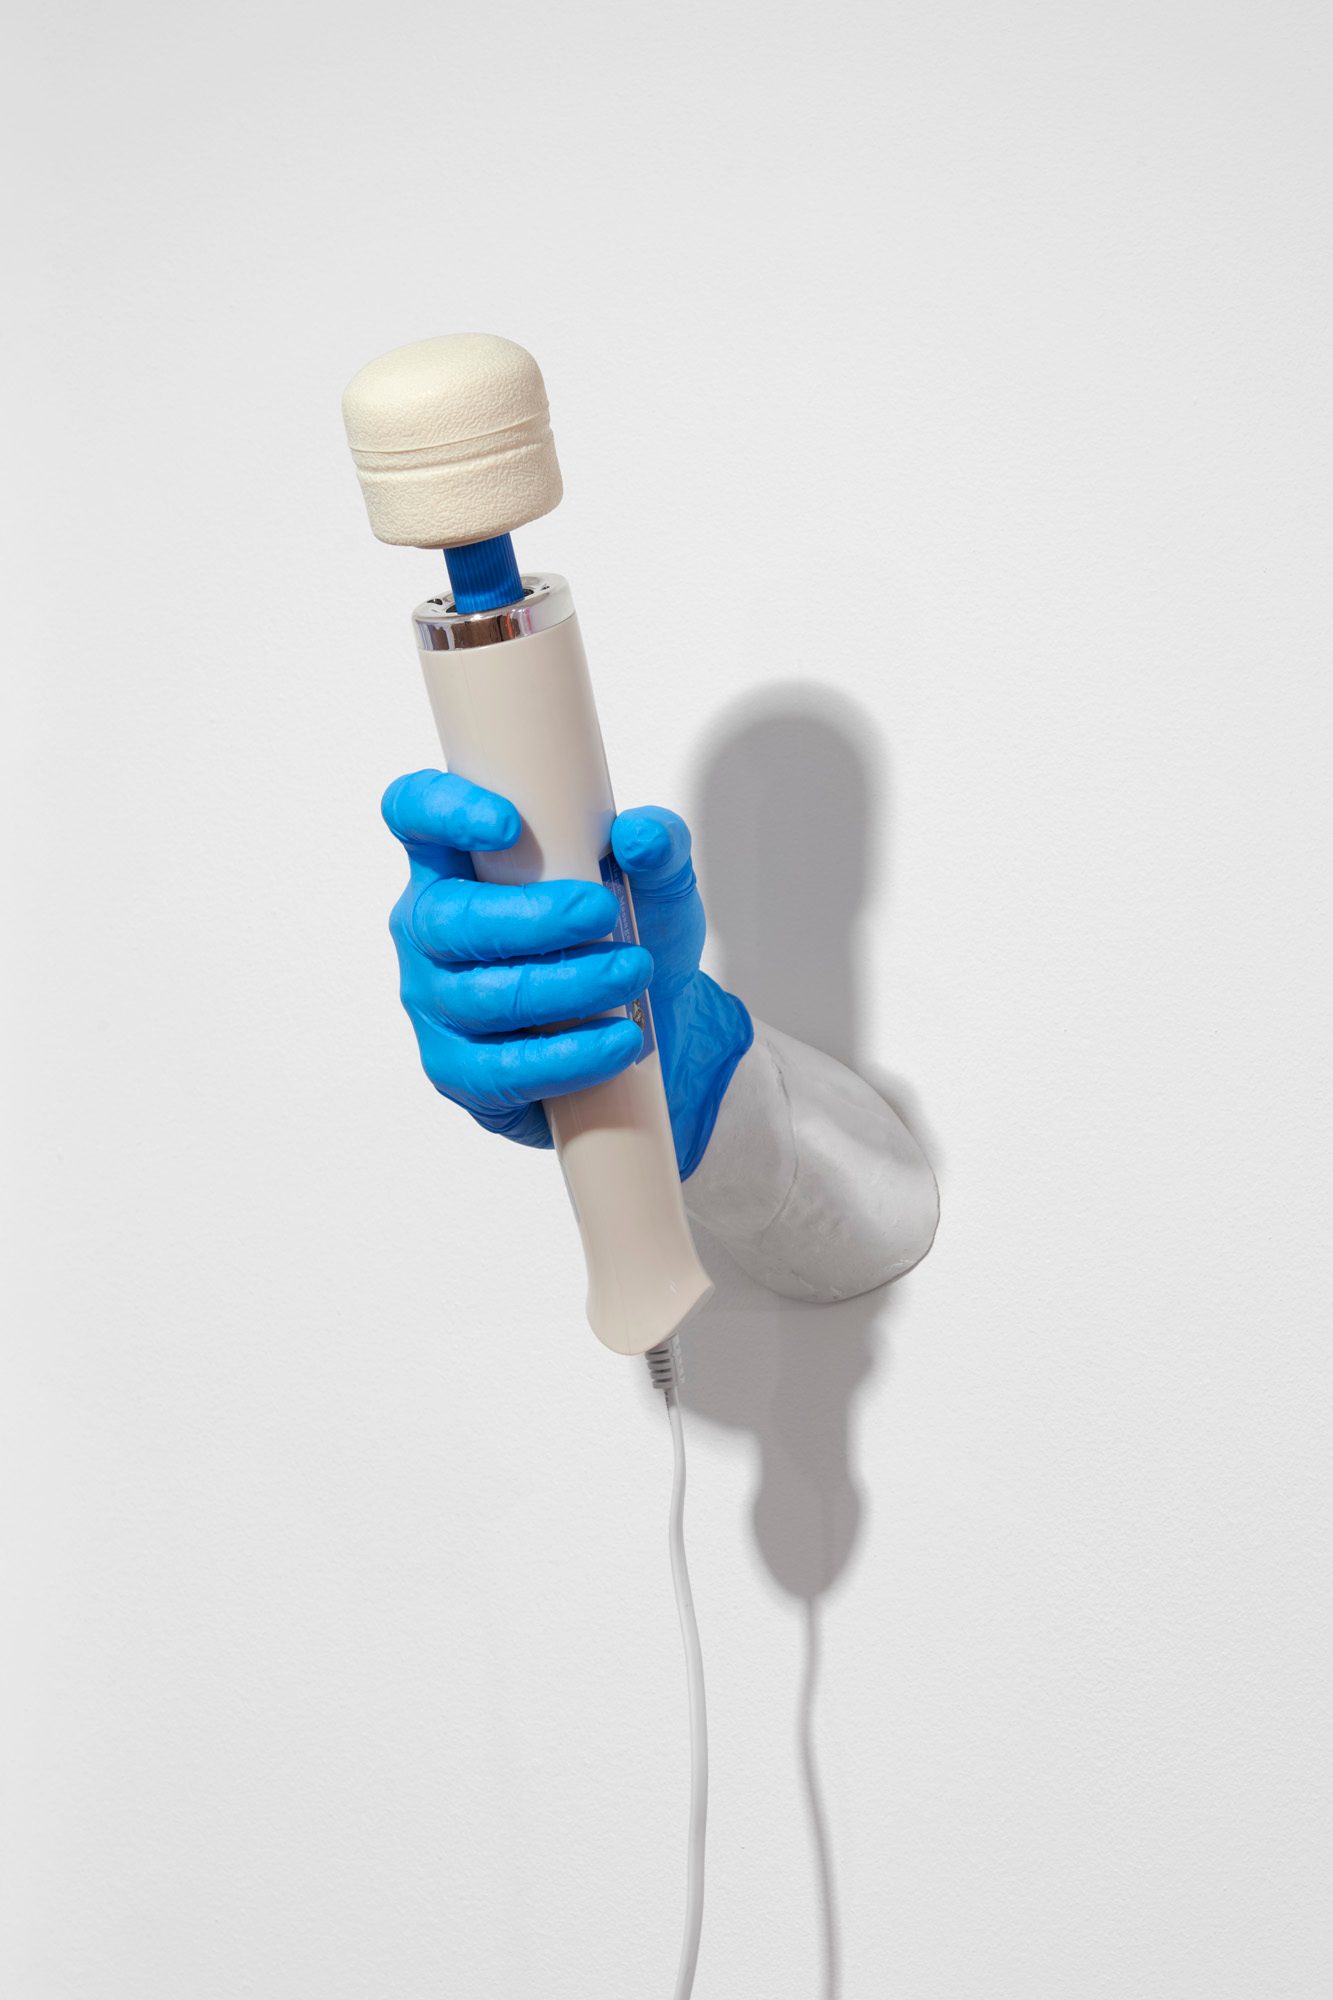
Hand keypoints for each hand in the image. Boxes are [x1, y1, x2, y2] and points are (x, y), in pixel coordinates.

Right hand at [383, 770, 750, 1170]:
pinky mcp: (457, 1071)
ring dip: (565, 985)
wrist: (659, 1034)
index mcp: (458, 861)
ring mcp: (435, 1002)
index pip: (414, 814)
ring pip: (480, 996)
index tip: (509, 825)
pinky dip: (568, 1056)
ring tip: (631, 973)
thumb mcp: (658, 886)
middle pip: (447, 917)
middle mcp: (428, 928)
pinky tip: (618, 1040)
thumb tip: (641, 836)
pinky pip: (500, 1069)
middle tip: (602, 910)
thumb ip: (659, 845)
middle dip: (530, 917)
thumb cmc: (630, 939)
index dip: (442, 811)